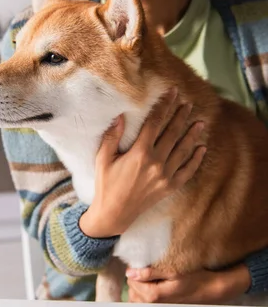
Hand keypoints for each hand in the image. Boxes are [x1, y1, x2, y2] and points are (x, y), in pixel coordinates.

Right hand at [79, 89, 205, 237]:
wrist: (114, 214)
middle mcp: (156, 162)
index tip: (172, 93)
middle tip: (188, 103)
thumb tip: (121, 116)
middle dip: (181, 116)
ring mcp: (165, 175)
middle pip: (173, 133)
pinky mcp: (170, 187)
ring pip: (183, 150)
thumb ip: (112, 136)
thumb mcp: (103, 159)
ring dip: (192, 134)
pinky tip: (201, 149)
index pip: (155, 122)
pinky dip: (196, 160)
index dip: (164, 105)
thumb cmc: (106, 184)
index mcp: (140, 153)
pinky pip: (187, 171)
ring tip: (200, 122)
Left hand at [126, 264, 251, 303]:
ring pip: (136, 298)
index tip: (143, 264)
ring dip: (138, 287)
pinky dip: (142, 295)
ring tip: (149, 278)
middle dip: (136, 279)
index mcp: (153, 295)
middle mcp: (153, 305)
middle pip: (132, 290)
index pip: (131, 281)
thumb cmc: (193, 279)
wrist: (208, 290)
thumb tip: (130, 273)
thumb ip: (149, 273)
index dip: (135, 270)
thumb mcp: (172, 271)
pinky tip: (150, 287)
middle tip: (146, 270)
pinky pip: (143, 304)